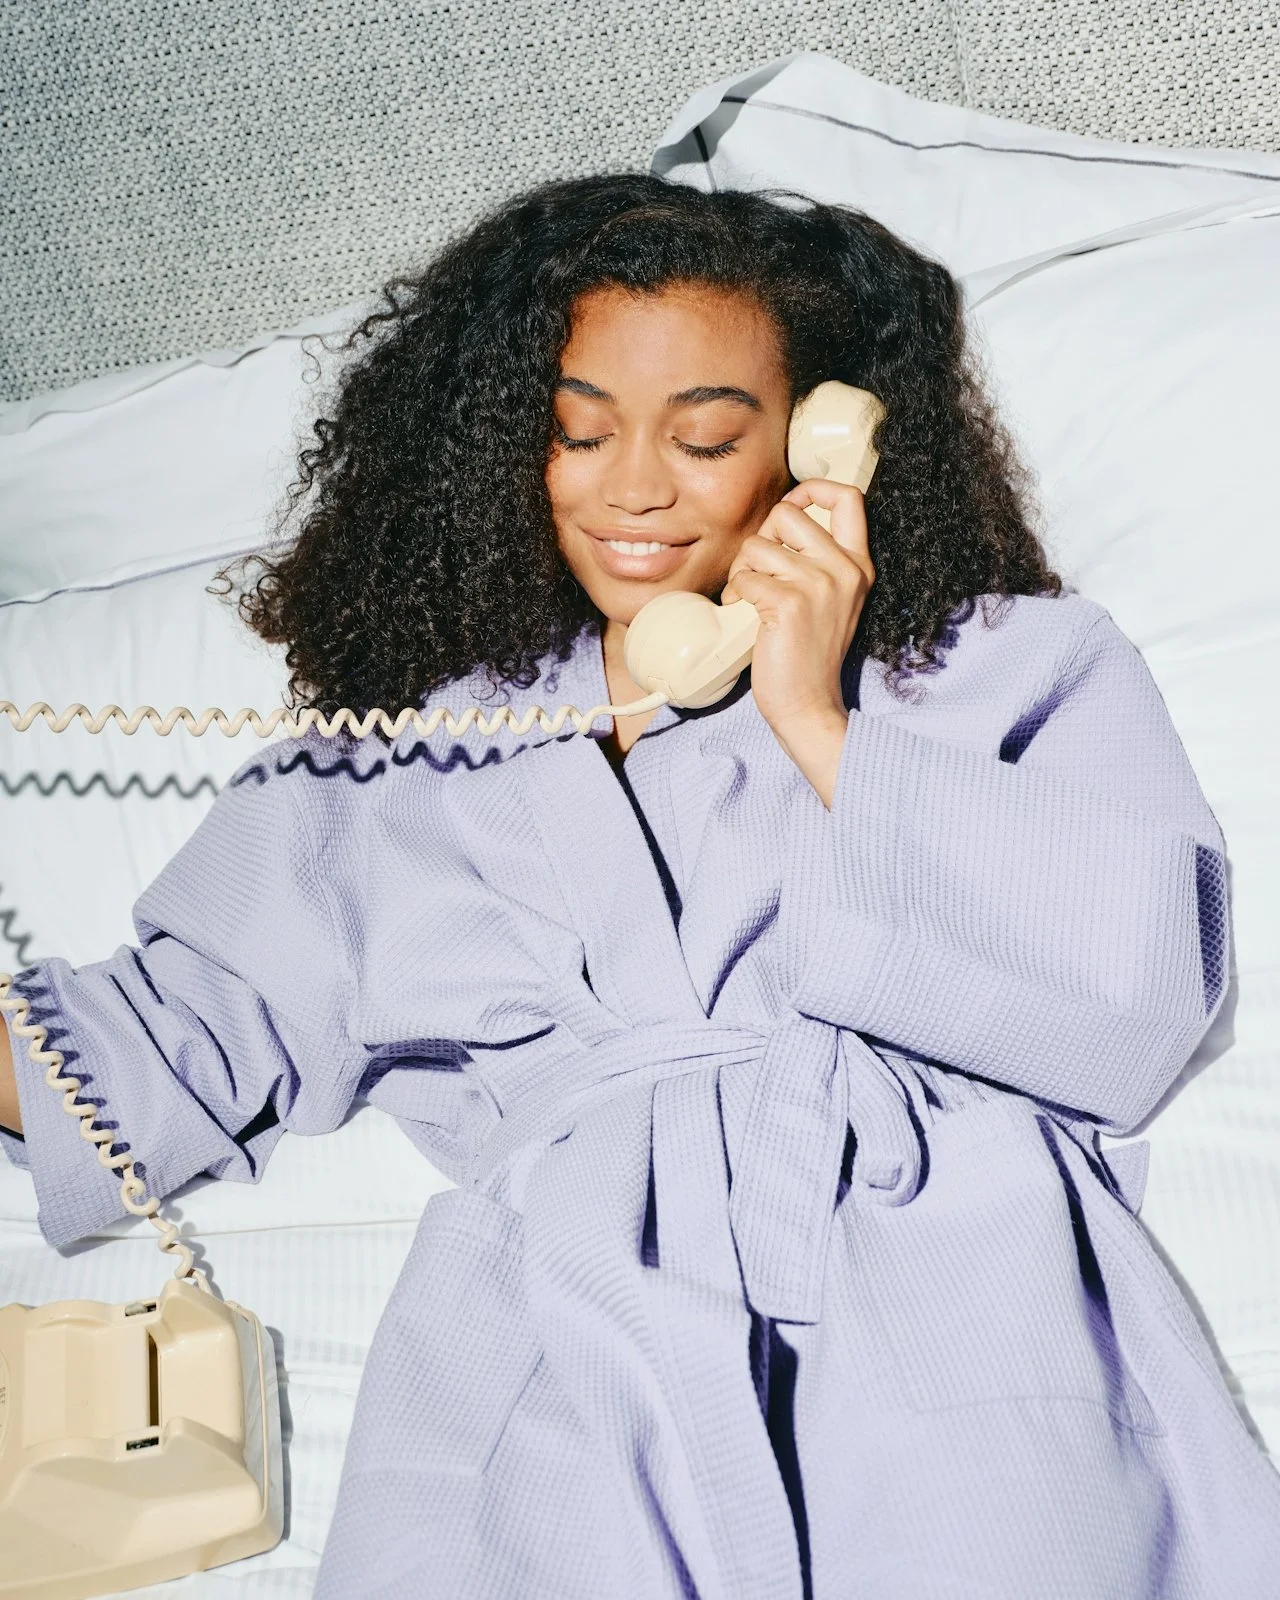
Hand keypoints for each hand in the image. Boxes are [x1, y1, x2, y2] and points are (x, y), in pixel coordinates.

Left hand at [721, 478, 874, 737]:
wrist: (808, 704)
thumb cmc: (808, 654)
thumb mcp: (830, 600)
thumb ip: (817, 560)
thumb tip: (778, 521)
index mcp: (858, 565)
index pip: (849, 497)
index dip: (812, 490)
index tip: (791, 507)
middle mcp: (845, 570)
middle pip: (788, 513)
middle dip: (761, 537)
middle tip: (757, 570)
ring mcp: (820, 585)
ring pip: (758, 545)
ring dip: (742, 570)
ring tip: (749, 597)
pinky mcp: (790, 604)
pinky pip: (745, 575)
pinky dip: (736, 593)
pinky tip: (744, 612)